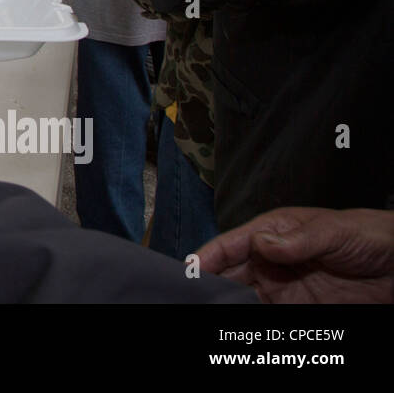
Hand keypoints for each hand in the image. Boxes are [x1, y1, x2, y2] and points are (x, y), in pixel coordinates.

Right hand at [196, 207, 393, 303]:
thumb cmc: (368, 236)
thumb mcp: (334, 231)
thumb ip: (298, 239)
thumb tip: (261, 244)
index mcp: (272, 232)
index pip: (230, 245)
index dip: (206, 257)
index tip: (188, 271)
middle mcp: (272, 260)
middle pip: (230, 275)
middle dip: (210, 286)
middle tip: (193, 299)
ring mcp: (284, 286)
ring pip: (244, 297)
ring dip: (228, 305)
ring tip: (212, 312)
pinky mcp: (300, 307)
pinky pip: (269, 317)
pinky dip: (254, 320)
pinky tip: (243, 325)